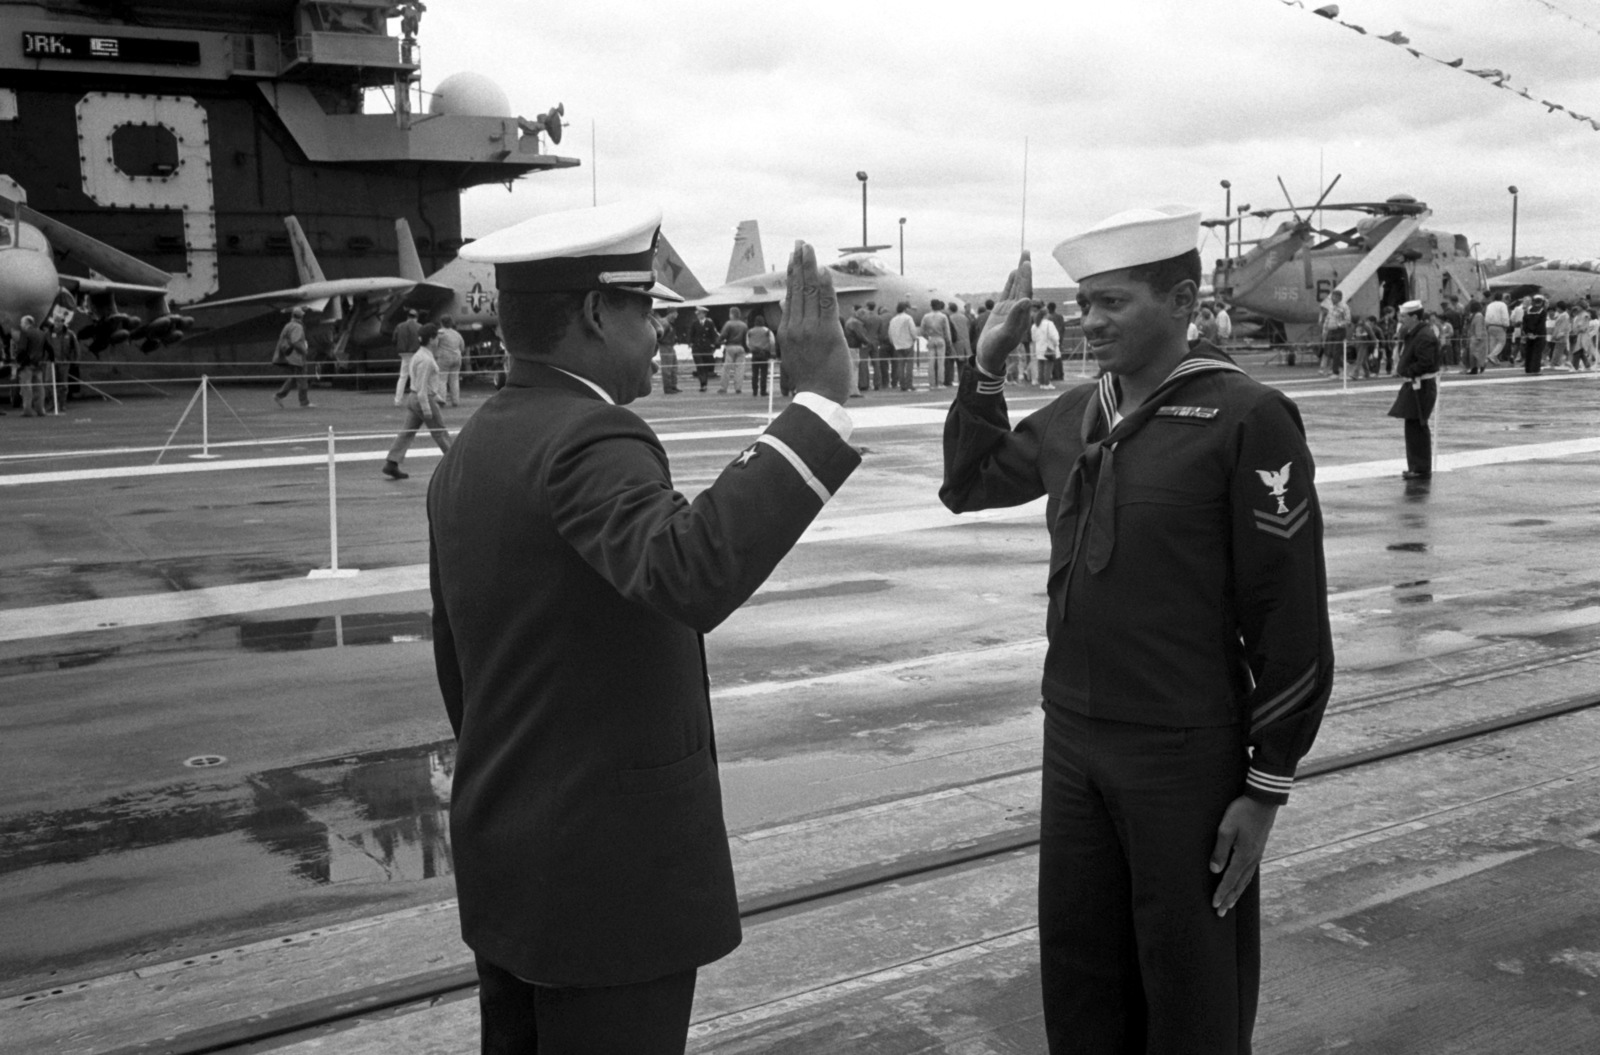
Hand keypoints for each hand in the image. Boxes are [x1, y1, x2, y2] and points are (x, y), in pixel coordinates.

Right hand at [777, 241, 852, 403]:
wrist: (818, 399)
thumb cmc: (809, 377)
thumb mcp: (792, 349)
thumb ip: (790, 324)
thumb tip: (783, 300)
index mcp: (787, 330)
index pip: (791, 295)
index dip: (793, 273)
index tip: (794, 255)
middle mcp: (796, 327)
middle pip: (798, 289)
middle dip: (800, 263)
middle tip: (801, 242)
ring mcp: (810, 330)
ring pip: (810, 293)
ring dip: (810, 268)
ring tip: (808, 248)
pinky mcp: (827, 334)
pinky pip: (826, 305)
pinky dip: (824, 287)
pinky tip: (823, 270)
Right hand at [974, 250, 1033, 375]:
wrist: (988, 357)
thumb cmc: (997, 348)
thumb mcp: (1005, 334)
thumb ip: (1016, 317)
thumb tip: (1027, 300)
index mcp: (1022, 315)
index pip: (1025, 292)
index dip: (1026, 277)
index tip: (1026, 263)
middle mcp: (1019, 310)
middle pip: (1023, 286)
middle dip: (1025, 269)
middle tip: (1026, 252)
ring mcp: (1010, 309)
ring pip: (1016, 287)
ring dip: (1020, 273)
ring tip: (1023, 258)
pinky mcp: (1002, 310)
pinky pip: (1008, 292)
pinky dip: (1011, 282)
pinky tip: (1014, 273)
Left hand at [1208, 795, 1278, 916]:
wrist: (1263, 801)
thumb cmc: (1242, 812)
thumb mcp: (1226, 829)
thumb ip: (1219, 850)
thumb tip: (1215, 870)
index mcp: (1243, 856)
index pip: (1229, 880)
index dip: (1221, 893)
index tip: (1214, 905)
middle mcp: (1252, 859)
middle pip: (1239, 885)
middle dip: (1229, 899)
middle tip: (1220, 913)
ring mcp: (1257, 855)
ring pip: (1245, 880)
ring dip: (1236, 893)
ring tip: (1229, 904)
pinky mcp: (1258, 850)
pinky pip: (1250, 872)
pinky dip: (1243, 883)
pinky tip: (1240, 884)